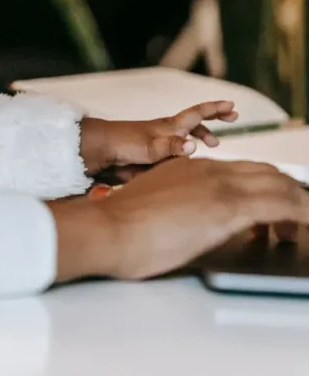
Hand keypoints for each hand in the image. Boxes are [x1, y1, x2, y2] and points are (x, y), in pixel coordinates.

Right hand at [49, 157, 308, 281]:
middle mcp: (208, 170)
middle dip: (287, 194)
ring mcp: (220, 186)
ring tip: (298, 226)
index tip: (269, 213)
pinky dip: (302, 214)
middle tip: (291, 221)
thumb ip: (175, 207)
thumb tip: (186, 225)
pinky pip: (285, 205)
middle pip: (267, 173)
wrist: (107, 228)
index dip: (262, 189)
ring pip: (280, 185)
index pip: (242, 171)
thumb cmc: (118, 227)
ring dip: (297, 205)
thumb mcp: (153, 208)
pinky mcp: (229, 207)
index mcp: (188, 168)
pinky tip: (305, 224)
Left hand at [80, 100, 237, 174]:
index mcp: (170, 126)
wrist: (101, 149)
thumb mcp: (151, 147)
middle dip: (213, 119)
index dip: (215, 109)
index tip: (233, 105)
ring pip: (186, 135)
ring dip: (201, 136)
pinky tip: (188, 161)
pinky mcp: (152, 152)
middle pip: (194, 121)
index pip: (197, 113)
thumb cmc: (125, 145)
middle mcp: (167, 130)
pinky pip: (175, 149)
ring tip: (212, 145)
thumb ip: (172, 147)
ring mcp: (159, 140)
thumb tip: (194, 147)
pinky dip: (186, 151)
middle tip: (231, 119)